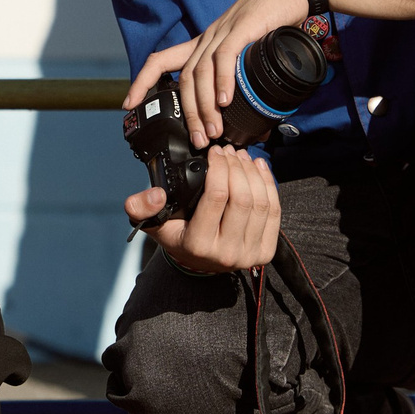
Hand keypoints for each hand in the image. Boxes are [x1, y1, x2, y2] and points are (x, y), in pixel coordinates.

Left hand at [122, 0, 310, 145]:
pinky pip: (225, 58)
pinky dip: (222, 82)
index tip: (129, 104)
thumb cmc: (272, 19)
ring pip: (201, 72)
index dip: (141, 81)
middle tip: (197, 139)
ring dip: (204, 106)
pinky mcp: (242, 28)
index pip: (162, 60)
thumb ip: (242, 74)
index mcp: (204, 44)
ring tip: (213, 130)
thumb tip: (241, 106)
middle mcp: (208, 38)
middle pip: (184, 78)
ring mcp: (223, 32)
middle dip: (187, 113)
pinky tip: (225, 101)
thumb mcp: (249, 51)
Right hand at [125, 143, 280, 274]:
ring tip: (242, 156)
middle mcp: (226, 253)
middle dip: (237, 167)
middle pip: (242, 199)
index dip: (219, 168)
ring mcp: (250, 254)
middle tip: (228, 151)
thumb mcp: (152, 223)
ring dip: (253, 173)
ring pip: (260, 203)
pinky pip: (274, 212)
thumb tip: (155, 193)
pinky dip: (269, 185)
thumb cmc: (178, 235)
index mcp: (198, 244)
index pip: (216, 197)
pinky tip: (259, 167)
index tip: (214, 152)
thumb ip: (140, 206)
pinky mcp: (265, 252)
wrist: (199, 262)